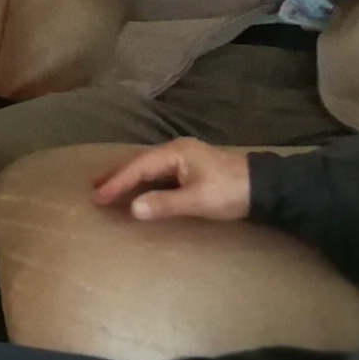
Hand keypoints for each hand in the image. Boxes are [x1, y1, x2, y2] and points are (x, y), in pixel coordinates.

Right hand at [92, 137, 256, 222]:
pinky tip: (138, 188)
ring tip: (108, 186)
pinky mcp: (191, 168)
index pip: (138, 167)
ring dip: (128, 177)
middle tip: (93, 187)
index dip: (117, 182)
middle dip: (116, 174)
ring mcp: (184, 158)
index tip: (97, 196)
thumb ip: (164, 204)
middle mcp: (176, 151)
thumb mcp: (198, 200)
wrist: (265, 188)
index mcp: (175, 153)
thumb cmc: (231, 192)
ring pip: (148, 166)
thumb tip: (133, 209)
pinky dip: (143, 180)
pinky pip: (158, 172)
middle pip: (139, 161)